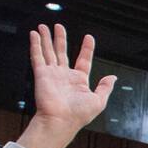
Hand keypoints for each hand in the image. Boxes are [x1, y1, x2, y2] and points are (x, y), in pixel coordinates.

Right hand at [16, 24, 116, 147]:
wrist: (61, 120)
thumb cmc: (79, 114)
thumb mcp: (99, 101)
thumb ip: (105, 87)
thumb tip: (113, 77)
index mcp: (79, 81)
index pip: (83, 60)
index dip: (86, 48)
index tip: (88, 37)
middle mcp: (64, 76)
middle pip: (62, 52)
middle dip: (60, 39)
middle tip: (59, 26)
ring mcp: (52, 74)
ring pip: (49, 51)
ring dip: (46, 38)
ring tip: (44, 26)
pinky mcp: (41, 74)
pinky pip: (37, 56)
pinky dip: (35, 44)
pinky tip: (34, 34)